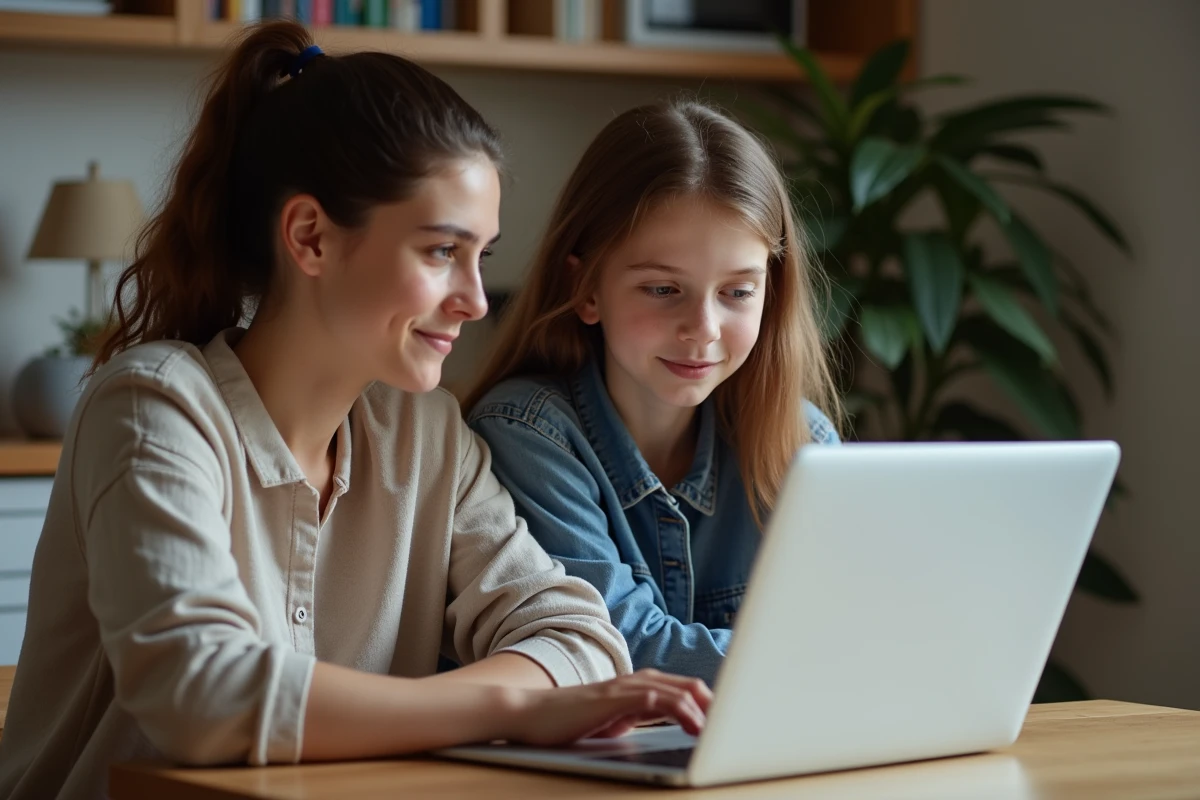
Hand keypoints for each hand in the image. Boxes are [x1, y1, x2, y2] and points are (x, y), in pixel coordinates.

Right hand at [504, 669, 710, 746]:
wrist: (528, 715)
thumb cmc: (567, 722)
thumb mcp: (611, 721)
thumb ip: (636, 716)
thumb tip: (664, 722)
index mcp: (634, 686)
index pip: (680, 687)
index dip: (706, 701)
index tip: (727, 718)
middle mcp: (632, 682)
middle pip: (685, 684)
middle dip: (712, 702)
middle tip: (737, 720)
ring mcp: (622, 689)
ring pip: (674, 689)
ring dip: (701, 707)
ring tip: (722, 725)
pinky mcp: (611, 700)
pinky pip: (653, 700)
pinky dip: (678, 709)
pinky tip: (693, 725)